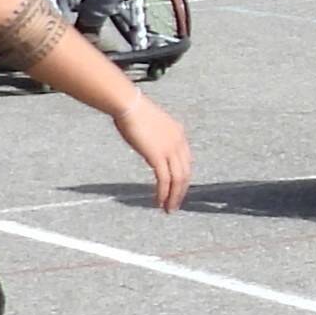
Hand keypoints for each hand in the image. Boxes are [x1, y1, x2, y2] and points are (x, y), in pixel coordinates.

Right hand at [114, 97, 190, 213]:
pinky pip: (165, 180)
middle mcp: (179, 143)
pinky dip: (163, 193)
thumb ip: (155, 137)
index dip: (183, 178)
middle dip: (181, 191)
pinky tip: (159, 202)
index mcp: (179, 135)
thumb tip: (149, 145)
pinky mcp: (158, 156)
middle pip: (185, 173)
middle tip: (175, 204)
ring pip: (178, 180)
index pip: (186, 162)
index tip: (178, 189)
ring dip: (174, 197)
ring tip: (168, 209)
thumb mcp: (151, 125)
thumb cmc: (133, 111)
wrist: (129, 105)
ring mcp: (171, 150)